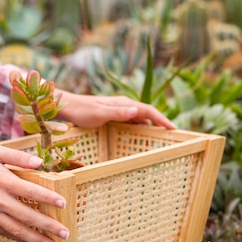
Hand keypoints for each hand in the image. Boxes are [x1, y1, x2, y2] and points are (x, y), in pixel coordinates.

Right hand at [0, 145, 69, 241]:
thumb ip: (18, 156)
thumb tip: (39, 161)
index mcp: (2, 180)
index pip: (31, 191)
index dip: (48, 199)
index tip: (63, 204)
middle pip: (27, 216)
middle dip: (48, 227)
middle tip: (66, 234)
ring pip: (17, 230)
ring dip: (37, 240)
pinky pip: (5, 233)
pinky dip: (20, 239)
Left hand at [57, 93, 175, 129]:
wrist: (68, 107)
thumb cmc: (82, 111)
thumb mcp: (100, 114)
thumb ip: (118, 113)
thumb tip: (136, 111)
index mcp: (124, 104)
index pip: (149, 111)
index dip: (162, 119)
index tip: (173, 129)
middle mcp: (124, 106)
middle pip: (148, 114)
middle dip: (160, 123)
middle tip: (172, 135)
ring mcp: (119, 110)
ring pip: (140, 118)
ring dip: (151, 125)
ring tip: (160, 137)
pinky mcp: (114, 116)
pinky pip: (132, 122)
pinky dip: (140, 128)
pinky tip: (140, 136)